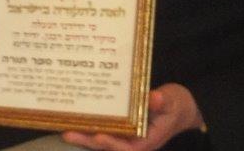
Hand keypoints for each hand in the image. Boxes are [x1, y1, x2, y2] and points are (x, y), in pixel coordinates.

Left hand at [61, 84, 202, 150]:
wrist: (179, 108)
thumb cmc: (177, 105)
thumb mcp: (173, 102)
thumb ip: (164, 102)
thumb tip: (155, 98)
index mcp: (147, 141)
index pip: (127, 147)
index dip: (111, 143)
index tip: (98, 136)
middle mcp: (133, 142)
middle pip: (108, 144)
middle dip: (87, 140)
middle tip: (67, 133)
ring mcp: (126, 137)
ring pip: (103, 138)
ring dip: (84, 134)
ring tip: (64, 128)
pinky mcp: (121, 130)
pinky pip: (105, 129)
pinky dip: (91, 125)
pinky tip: (76, 119)